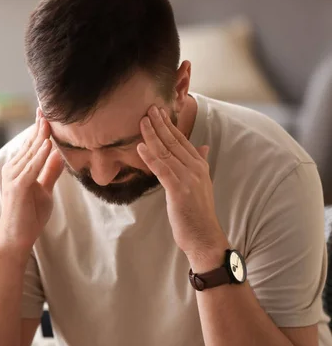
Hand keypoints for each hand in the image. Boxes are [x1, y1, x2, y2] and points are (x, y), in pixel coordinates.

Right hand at [0, 109, 64, 253]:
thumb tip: (59, 153)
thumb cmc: (29, 216)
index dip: (40, 127)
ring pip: (31, 152)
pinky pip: (31, 168)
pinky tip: (48, 144)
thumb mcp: (44, 190)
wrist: (16, 238)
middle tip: (48, 106)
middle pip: (30, 143)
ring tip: (51, 119)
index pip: (32, 143)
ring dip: (41, 135)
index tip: (47, 111)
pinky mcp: (17, 187)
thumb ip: (50, 172)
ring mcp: (13, 177)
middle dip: (40, 125)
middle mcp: (13, 168)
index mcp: (19, 168)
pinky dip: (40, 155)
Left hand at [137, 106, 228, 270]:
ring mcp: (188, 178)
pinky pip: (162, 169)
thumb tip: (203, 147)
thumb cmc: (198, 213)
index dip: (169, 125)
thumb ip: (199, 164)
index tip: (158, 111)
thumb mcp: (201, 184)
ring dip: (153, 135)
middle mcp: (195, 168)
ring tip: (142, 121)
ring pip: (167, 152)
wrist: (205, 237)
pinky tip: (141, 147)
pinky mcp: (179, 190)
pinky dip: (151, 157)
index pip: (182, 140)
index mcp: (199, 165)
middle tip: (148, 108)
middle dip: (160, 124)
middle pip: (174, 141)